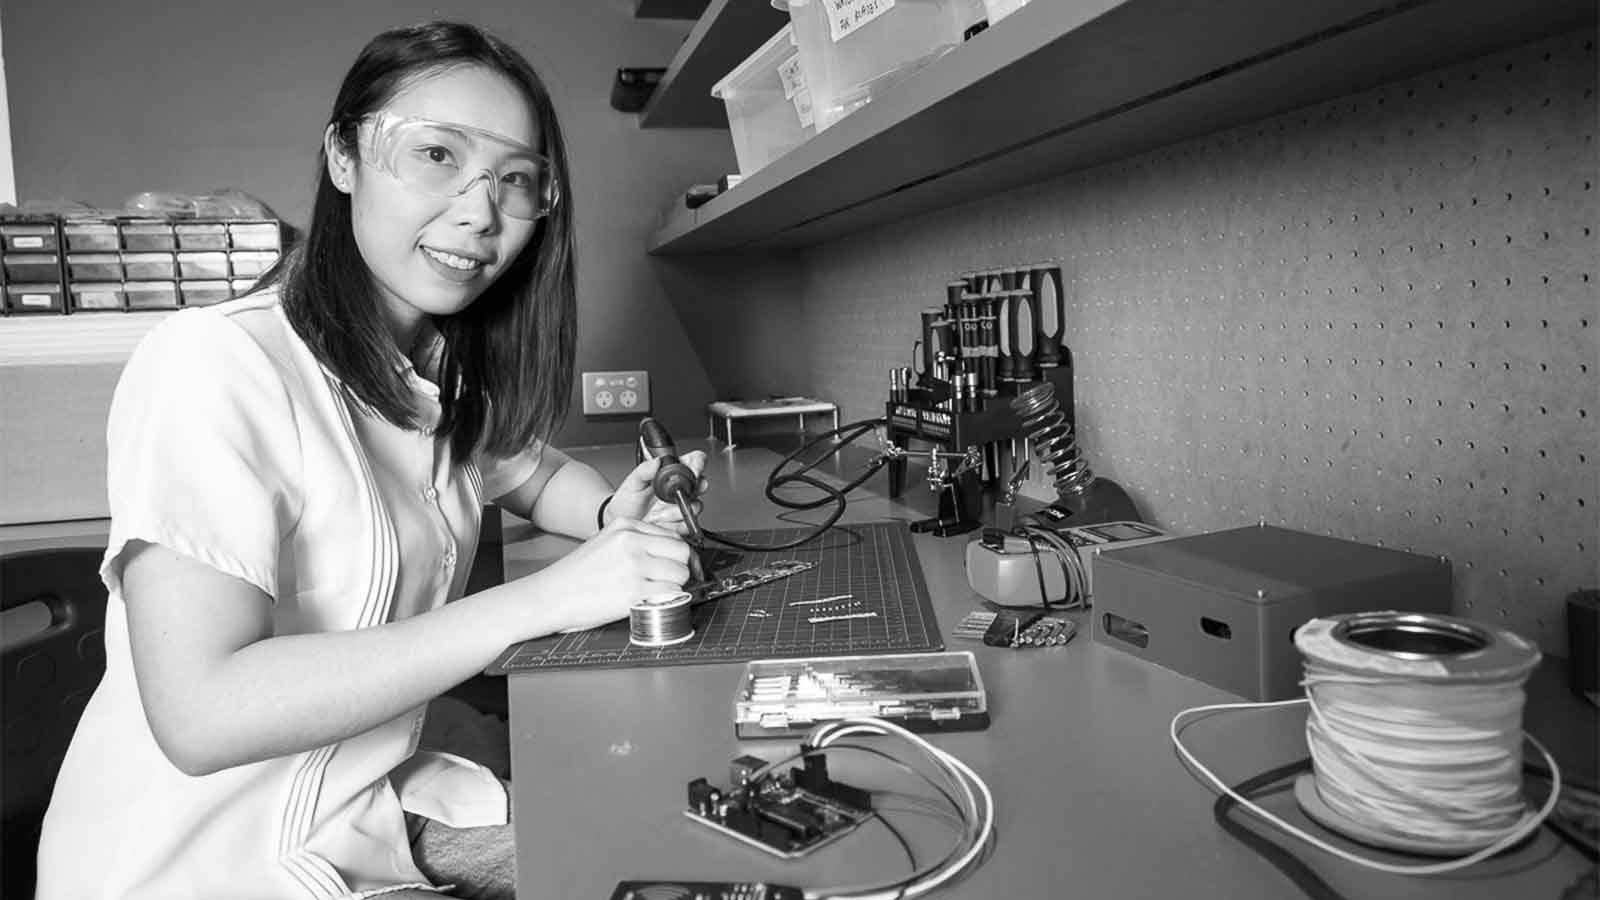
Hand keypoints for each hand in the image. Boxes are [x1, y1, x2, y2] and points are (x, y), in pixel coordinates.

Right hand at [527, 517, 692, 633]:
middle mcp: (631, 541)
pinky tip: (653, 602)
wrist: (550, 595)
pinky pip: (671, 594)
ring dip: (676, 586)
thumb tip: (668, 553)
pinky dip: (668, 601)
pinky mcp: (634, 592)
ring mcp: (634, 566)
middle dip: (681, 568)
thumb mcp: (605, 542)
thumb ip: (635, 541)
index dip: (676, 554)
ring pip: (681, 573)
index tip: (674, 566)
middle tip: (670, 581)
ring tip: (657, 593)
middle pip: (682, 551)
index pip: (671, 535)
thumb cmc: (576, 574)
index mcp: (625, 525)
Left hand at [605, 451, 710, 537]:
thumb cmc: (626, 501)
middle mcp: (680, 488)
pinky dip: (673, 525)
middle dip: (693, 490)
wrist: (620, 522)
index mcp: (672, 472)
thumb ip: (644, 469)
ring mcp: (682, 507)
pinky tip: (659, 522)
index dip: (697, 463)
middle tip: (678, 495)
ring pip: (695, 506)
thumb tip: (657, 461)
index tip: (692, 470)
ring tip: (657, 512)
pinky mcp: (681, 524)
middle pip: (702, 484)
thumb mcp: (632, 482)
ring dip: (676, 511)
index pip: (694, 461)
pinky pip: (687, 525)